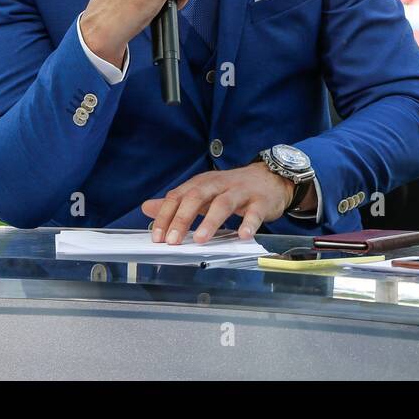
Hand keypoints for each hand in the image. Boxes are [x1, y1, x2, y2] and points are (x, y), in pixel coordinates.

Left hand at [141, 162, 293, 244]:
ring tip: (201, 239)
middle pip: (197, 197)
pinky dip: (248, 223)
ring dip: (210, 222)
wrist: (271, 177)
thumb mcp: (203, 192)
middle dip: (182, 218)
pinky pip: (254, 212)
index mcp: (202, 183)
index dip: (166, 215)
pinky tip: (243, 235)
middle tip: (172, 241)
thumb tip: (147, 208)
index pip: (178, 196)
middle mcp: (219, 184)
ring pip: (223, 204)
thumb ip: (177, 202)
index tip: (157, 236)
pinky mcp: (261, 201)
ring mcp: (241, 192)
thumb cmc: (233, 188)